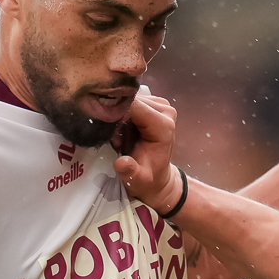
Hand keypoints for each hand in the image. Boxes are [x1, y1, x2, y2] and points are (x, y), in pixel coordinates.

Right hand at [110, 88, 185, 214]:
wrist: (158, 176)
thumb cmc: (147, 178)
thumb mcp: (137, 179)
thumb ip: (130, 171)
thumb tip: (122, 163)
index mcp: (163, 125)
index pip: (132, 105)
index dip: (116, 115)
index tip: (113, 135)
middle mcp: (165, 110)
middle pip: (130, 100)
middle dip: (118, 116)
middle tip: (118, 139)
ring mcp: (161, 104)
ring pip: (129, 99)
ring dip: (121, 115)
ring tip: (122, 136)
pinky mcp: (155, 102)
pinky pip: (131, 101)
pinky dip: (125, 113)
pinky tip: (126, 129)